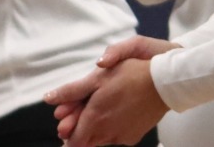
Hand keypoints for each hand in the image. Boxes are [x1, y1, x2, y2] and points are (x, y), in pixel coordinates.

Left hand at [44, 38, 177, 146]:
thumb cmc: (131, 74)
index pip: (73, 143)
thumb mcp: (98, 77)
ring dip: (95, 127)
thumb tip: (48, 99)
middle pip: (85, 141)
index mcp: (95, 120)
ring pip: (100, 139)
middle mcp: (107, 134)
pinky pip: (116, 136)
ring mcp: (122, 137)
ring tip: (102, 105)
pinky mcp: (134, 136)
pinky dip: (111, 127)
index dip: (67, 133)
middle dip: (80, 128)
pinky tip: (117, 110)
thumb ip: (71, 91)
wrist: (164, 82)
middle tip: (82, 109)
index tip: (65, 123)